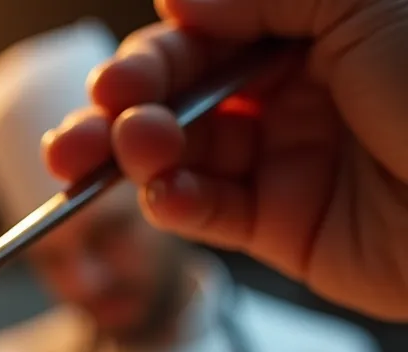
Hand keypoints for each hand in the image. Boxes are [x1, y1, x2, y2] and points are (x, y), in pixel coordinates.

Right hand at [42, 0, 407, 319]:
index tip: (117, 83)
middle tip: (93, 131)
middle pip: (179, 97)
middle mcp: (294, 91)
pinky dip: (176, 205)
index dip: (152, 59)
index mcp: (313, 31)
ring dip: (138, 157)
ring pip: (182, 156)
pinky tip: (165, 195)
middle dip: (124, 111)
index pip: (202, 38)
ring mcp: (286, 160)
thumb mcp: (360, 5)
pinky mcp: (284, 227)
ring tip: (124, 157)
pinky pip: (210, 213)